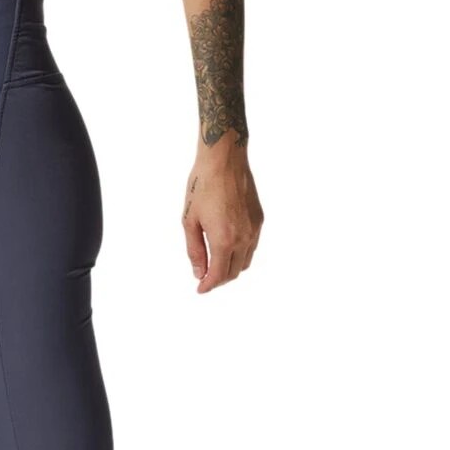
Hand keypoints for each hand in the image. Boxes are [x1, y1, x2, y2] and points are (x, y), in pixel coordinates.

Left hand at [180, 139, 263, 293]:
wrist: (225, 160)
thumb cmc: (202, 186)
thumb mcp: (190, 221)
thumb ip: (195, 251)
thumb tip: (198, 272)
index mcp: (224, 240)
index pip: (218, 275)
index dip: (208, 286)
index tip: (200, 289)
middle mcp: (243, 238)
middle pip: (233, 272)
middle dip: (219, 280)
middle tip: (205, 278)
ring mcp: (254, 229)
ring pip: (245, 262)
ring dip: (231, 268)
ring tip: (216, 265)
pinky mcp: (259, 219)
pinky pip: (252, 247)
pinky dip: (240, 254)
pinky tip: (228, 248)